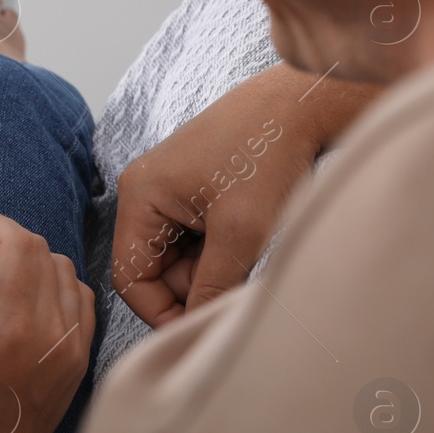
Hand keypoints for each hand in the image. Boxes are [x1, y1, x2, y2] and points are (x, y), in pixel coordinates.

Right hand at [0, 213, 93, 432]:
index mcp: (13, 328)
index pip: (19, 245)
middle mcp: (52, 332)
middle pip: (44, 252)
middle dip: (10, 239)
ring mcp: (73, 345)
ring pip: (65, 269)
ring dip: (34, 260)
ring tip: (2, 275)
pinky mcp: (81, 355)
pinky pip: (79, 297)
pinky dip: (56, 285)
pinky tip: (28, 299)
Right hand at [111, 63, 377, 327]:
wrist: (302, 103)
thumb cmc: (268, 154)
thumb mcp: (241, 232)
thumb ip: (212, 285)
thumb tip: (197, 329)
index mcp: (139, 197)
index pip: (130, 278)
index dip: (161, 311)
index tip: (199, 328)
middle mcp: (144, 193)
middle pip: (155, 269)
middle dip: (194, 284)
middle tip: (239, 280)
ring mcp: (168, 190)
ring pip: (179, 256)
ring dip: (211, 266)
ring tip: (250, 248)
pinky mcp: (192, 189)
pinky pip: (194, 237)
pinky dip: (220, 247)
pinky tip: (248, 232)